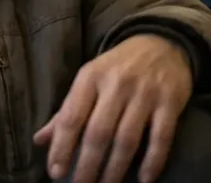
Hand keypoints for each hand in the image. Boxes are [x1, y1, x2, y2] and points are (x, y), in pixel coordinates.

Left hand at [34, 34, 193, 182]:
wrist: (162, 42)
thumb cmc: (118, 67)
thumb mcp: (89, 80)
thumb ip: (66, 111)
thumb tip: (40, 140)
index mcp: (90, 77)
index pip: (71, 117)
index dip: (62, 147)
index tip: (55, 173)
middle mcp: (116, 84)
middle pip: (98, 133)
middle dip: (88, 165)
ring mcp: (145, 92)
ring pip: (127, 139)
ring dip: (116, 169)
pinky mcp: (170, 101)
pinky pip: (161, 137)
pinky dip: (153, 161)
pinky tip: (144, 180)